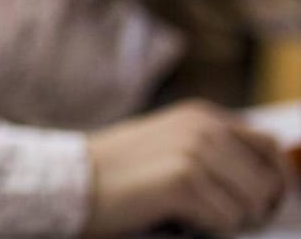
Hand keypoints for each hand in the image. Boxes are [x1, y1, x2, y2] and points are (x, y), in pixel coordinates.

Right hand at [86, 101, 289, 236]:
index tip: (255, 204)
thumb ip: (215, 148)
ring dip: (228, 220)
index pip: (271, 148)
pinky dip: (207, 229)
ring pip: (251, 206)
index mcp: (202, 115)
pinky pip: (226, 221)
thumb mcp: (171, 144)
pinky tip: (176, 218)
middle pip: (268, 182)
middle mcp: (202, 128)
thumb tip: (272, 173)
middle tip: (217, 217)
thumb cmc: (118, 171)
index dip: (272, 181)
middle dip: (253, 208)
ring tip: (191, 215)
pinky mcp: (183, 181)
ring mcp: (193, 152)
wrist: (69, 180)